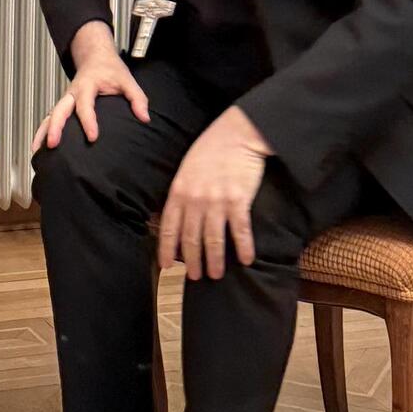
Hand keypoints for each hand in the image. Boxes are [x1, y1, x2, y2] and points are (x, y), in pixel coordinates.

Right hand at [32, 21, 149, 152]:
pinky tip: (38, 147)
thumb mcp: (127, 79)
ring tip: (37, 150)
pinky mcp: (64, 105)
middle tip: (53, 144)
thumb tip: (145, 118)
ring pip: (50, 114)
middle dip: (54, 127)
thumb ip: (137, 98)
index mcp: (87, 85)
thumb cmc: (110, 68)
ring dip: (43, 131)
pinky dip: (42, 130)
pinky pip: (50, 117)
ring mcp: (66, 99)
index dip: (88, 121)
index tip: (93, 137)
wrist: (95, 55)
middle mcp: (72, 92)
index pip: (85, 104)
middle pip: (59, 109)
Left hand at [158, 106, 273, 279]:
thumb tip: (177, 217)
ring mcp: (216, 200)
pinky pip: (240, 231)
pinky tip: (246, 259)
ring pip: (213, 239)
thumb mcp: (186, 169)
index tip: (167, 266)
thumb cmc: (210, 150)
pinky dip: (242, 248)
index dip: (167, 249)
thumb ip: (181, 193)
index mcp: (179, 190)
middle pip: (191, 238)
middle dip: (192, 261)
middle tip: (195, 277)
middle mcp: (195, 199)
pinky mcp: (238, 200)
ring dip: (214, 260)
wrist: (236, 134)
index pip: (169, 227)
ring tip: (216, 274)